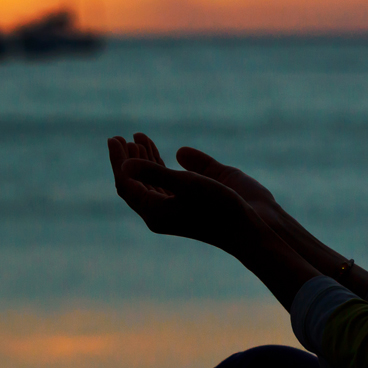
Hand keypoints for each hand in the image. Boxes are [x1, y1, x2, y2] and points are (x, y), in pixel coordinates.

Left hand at [108, 135, 262, 255]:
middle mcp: (163, 211)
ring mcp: (179, 205)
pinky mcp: (195, 199)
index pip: (126, 184)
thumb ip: (155, 172)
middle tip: (119, 138)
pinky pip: (170, 180)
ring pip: (152, 181)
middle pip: (135, 183)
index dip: (117, 161)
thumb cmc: (219, 208)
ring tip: (138, 138)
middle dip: (127, 159)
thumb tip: (124, 165)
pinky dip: (164, 164)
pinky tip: (164, 151)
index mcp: (155, 212)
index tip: (114, 139)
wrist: (253, 229)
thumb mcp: (187, 185)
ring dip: (145, 158)